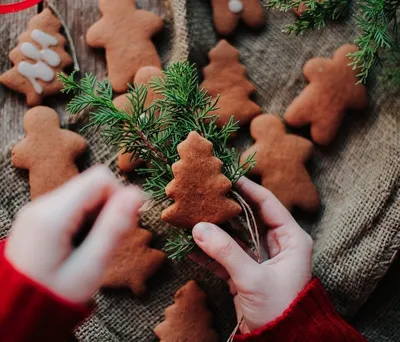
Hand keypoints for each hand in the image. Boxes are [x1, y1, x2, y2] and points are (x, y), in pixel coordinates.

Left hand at [5, 165, 144, 303]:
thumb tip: (137, 194)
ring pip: (85, 192)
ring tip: (95, 243)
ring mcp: (39, 208)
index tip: (125, 223)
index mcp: (53, 215)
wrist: (20, 308)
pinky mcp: (41, 214)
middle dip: (110, 206)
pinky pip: (74, 203)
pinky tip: (83, 241)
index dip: (121, 196)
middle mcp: (42, 204)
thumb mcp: (91, 266)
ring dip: (99, 213)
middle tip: (110, 239)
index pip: (100, 179)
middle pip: (92, 183)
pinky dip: (87, 217)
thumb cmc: (57, 294)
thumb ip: (114, 228)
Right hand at [192, 177, 312, 333]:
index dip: (247, 189)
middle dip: (225, 210)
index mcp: (291, 239)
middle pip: (247, 218)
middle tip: (205, 195)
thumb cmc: (280, 310)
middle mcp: (277, 244)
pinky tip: (190, 246)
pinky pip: (226, 256)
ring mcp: (260, 258)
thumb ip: (226, 252)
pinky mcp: (246, 272)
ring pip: (234, 237)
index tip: (227, 177)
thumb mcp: (253, 278)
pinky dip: (210, 253)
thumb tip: (199, 228)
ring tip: (192, 218)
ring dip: (214, 231)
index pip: (267, 204)